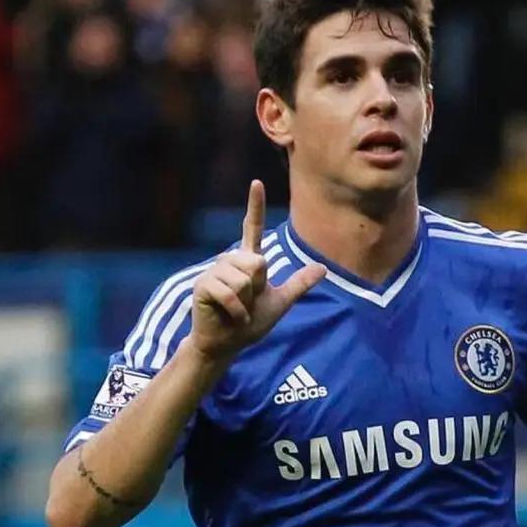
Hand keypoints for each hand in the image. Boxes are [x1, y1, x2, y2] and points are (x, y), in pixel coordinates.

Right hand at [189, 180, 324, 360]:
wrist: (228, 344)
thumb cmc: (250, 324)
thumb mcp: (280, 302)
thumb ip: (299, 284)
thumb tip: (323, 268)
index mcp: (248, 261)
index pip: (252, 228)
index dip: (255, 206)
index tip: (257, 182)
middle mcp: (230, 260)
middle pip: (258, 262)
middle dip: (258, 287)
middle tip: (248, 303)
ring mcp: (215, 271)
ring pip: (244, 278)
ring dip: (247, 302)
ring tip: (238, 310)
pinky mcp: (203, 285)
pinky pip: (231, 292)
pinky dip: (237, 310)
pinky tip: (232, 316)